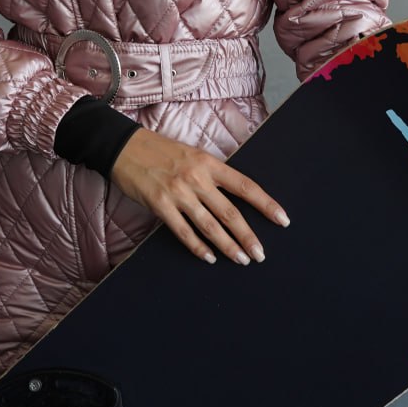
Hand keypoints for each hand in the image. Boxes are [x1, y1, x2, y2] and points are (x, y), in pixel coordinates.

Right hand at [110, 128, 289, 265]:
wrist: (125, 147)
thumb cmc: (161, 151)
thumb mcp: (192, 155)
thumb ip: (211, 174)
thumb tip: (233, 196)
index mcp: (209, 163)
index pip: (245, 186)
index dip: (266, 204)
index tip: (282, 219)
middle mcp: (197, 178)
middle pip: (230, 212)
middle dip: (248, 235)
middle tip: (260, 254)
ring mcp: (178, 192)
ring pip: (210, 225)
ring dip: (228, 246)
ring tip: (241, 260)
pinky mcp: (160, 205)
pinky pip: (183, 231)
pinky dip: (198, 247)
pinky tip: (209, 257)